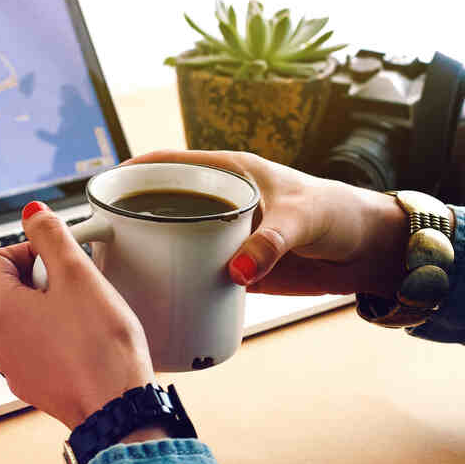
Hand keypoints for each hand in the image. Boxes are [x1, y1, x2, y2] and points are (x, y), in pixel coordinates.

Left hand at [0, 200, 155, 429]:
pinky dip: (59, 339)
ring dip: (52, 309)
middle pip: (10, 289)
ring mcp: (15, 368)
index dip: (30, 250)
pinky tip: (88, 343)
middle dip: (44, 279)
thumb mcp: (77, 275)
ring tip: (87, 315)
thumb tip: (32, 212)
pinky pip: (39, 349)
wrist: (117, 409)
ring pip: (26, 321)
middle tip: (79, 285)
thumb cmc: (99, 344)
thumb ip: (52, 236)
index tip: (60, 258)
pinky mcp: (36, 387)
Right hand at [125, 150, 436, 298]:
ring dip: (148, 255)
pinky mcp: (234, 267)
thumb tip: (235, 270)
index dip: (134, 171)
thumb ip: (272, 242)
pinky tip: (155, 301)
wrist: (365, 251)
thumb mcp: (305, 220)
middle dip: (130, 219)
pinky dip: (176, 284)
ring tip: (116, 275)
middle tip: (99, 243)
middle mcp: (220, 201)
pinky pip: (196, 273)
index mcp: (230, 172)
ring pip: (173, 241)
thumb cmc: (338, 213)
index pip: (171, 163)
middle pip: (161, 205)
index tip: (102, 188)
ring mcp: (224, 235)